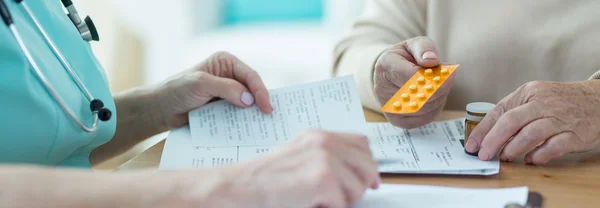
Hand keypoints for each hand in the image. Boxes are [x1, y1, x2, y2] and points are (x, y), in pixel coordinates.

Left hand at [155, 52, 272, 127]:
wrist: (160, 110)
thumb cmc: (176, 90)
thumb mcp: (201, 84)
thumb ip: (226, 88)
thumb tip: (249, 100)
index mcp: (225, 62)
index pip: (249, 75)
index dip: (260, 91)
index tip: (266, 107)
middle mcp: (229, 75)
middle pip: (252, 89)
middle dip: (260, 102)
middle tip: (270, 118)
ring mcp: (227, 92)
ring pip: (247, 103)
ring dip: (253, 114)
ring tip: (264, 126)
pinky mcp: (223, 107)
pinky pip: (238, 114)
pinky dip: (244, 121)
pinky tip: (250, 129)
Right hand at [233, 130, 379, 207]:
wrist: (241, 187)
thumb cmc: (265, 179)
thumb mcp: (299, 157)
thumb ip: (327, 157)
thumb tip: (360, 171)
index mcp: (319, 136)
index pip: (362, 143)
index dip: (368, 164)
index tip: (368, 180)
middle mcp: (324, 143)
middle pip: (367, 165)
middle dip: (360, 185)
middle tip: (342, 197)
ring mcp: (324, 159)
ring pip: (358, 187)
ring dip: (343, 200)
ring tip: (319, 199)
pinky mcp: (322, 179)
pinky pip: (343, 203)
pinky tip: (310, 203)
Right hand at [374, 36, 454, 128]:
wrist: (390, 73)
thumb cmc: (404, 58)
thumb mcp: (413, 45)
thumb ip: (424, 48)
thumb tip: (432, 60)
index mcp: (385, 66)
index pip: (410, 76)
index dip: (432, 76)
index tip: (449, 73)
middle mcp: (382, 89)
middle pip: (417, 95)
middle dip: (439, 88)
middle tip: (448, 78)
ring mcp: (389, 108)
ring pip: (423, 109)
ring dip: (438, 98)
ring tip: (440, 85)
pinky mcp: (397, 120)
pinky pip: (423, 118)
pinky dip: (435, 108)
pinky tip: (434, 98)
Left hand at [465, 80, 599, 163]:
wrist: (598, 101)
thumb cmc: (560, 103)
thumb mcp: (536, 98)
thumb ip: (514, 113)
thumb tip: (488, 135)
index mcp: (529, 92)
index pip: (499, 111)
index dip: (482, 130)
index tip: (471, 145)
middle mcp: (543, 103)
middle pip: (511, 121)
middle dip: (493, 141)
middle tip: (485, 155)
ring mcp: (560, 118)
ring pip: (530, 134)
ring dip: (513, 149)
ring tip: (506, 157)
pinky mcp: (575, 134)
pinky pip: (553, 147)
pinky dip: (538, 155)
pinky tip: (530, 160)